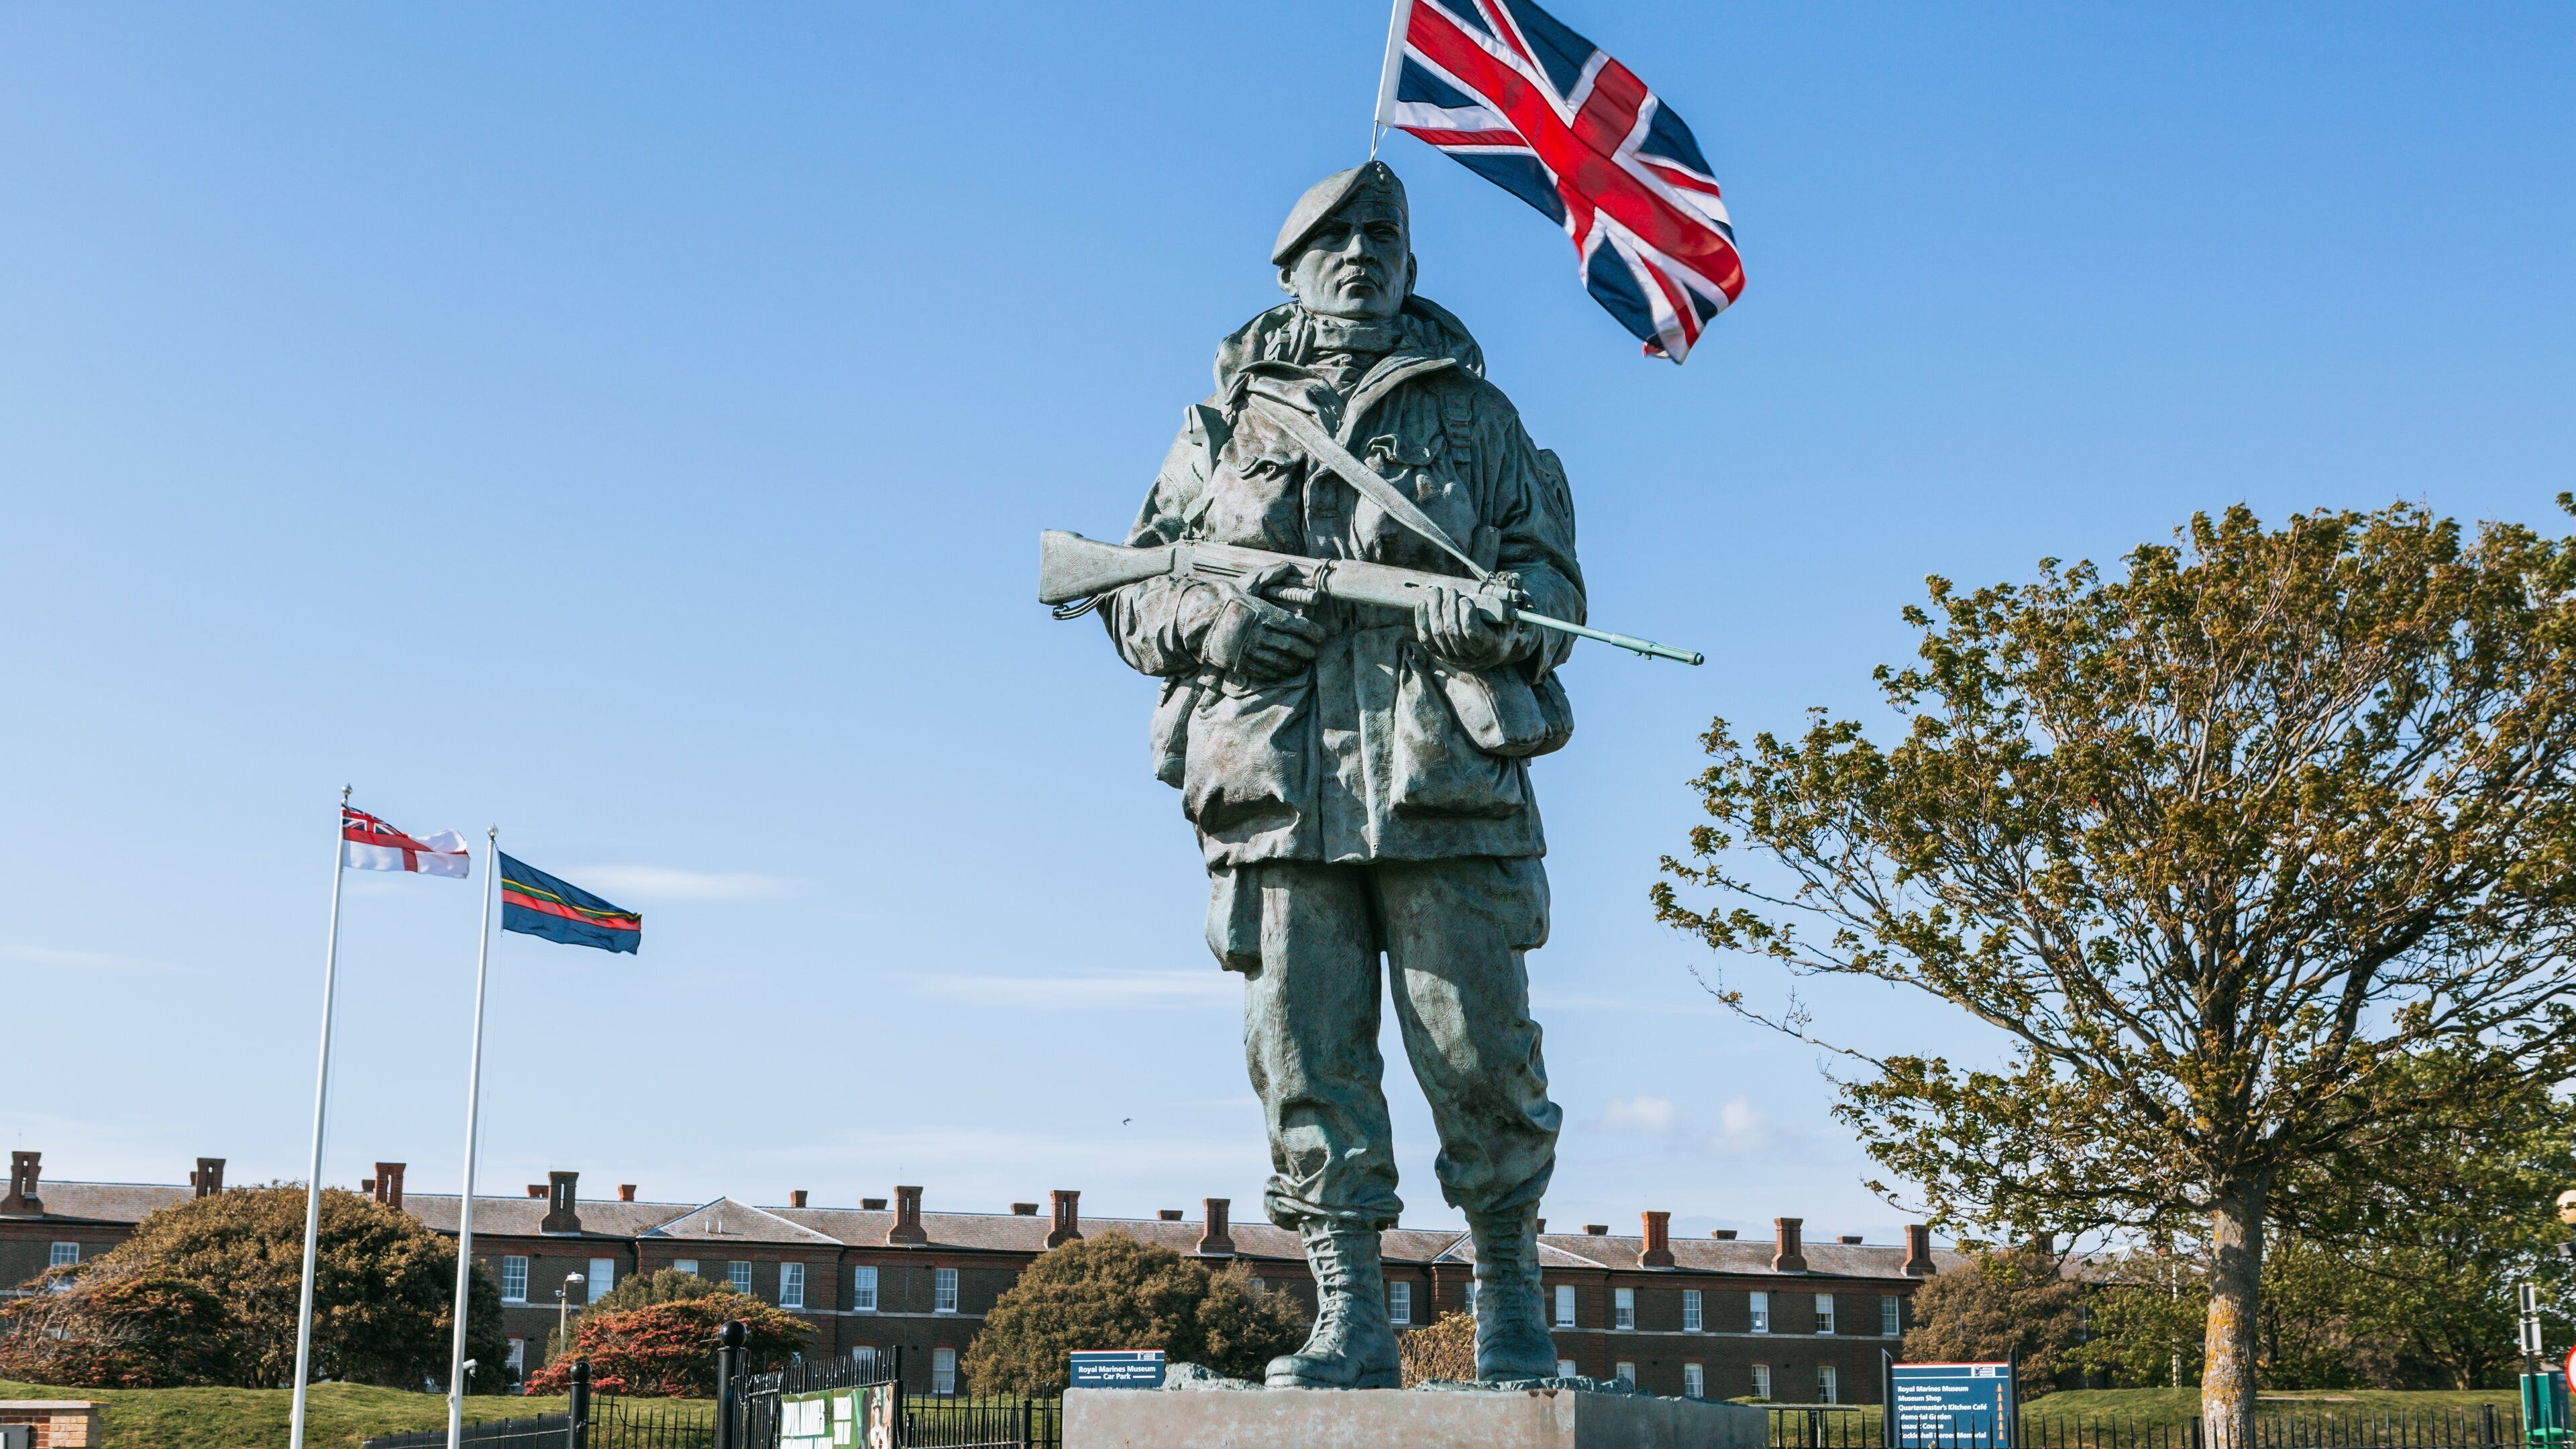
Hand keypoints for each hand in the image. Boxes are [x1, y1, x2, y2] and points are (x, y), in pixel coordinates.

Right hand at [1204, 564, 1326, 680]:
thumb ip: (1269, 575)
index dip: (1312, 632)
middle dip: (1306, 651)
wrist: (1196, 618)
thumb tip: (1288, 565)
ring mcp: (1249, 650)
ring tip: (1302, 663)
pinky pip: (1264, 671)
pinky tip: (1285, 670)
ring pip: (1280, 661)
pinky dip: (1278, 672)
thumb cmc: (1225, 599)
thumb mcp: (1247, 584)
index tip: (1321, 636)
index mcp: (1263, 614)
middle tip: (1314, 653)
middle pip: (1291, 646)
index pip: (1296, 626)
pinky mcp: (1240, 663)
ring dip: (1295, 664)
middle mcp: (1258, 633)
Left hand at [1413, 583, 1524, 669]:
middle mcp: (1468, 655)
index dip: (1466, 614)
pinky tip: (1423, 603)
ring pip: (1437, 632)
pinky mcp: (1437, 653)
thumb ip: (1510, 599)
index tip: (1465, 599)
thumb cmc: (1499, 629)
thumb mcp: (1509, 617)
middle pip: (1452, 630)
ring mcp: (1451, 656)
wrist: (1487, 653)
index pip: (1472, 631)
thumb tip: (1515, 578)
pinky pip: (1425, 637)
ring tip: (1435, 591)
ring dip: (1434, 608)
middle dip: (1448, 606)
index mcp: (1488, 645)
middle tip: (1450, 590)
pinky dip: (1421, 618)